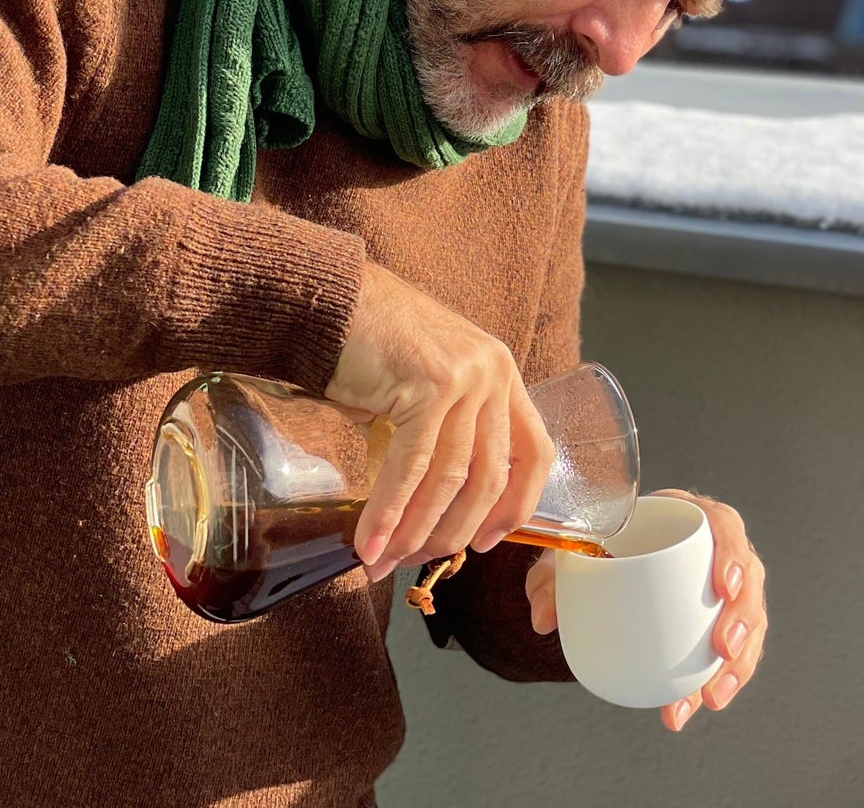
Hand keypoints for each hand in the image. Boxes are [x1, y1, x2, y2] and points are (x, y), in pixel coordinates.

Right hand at [326, 260, 554, 581]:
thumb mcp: (426, 385)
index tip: (489, 541)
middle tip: (417, 563)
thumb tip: (432, 512)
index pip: (534, 450)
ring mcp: (466, 377)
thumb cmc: (369, 344)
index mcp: (501, 372)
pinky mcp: (429, 385)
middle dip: (452, 531)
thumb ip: (443, 432)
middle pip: (489, 476)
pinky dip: (389, 512)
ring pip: (450, 478)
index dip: (517, 503)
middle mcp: (493, 372)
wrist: (328, 299)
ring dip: (415, 530)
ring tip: (385, 561)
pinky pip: (412, 467)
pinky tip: (370, 542)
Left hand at [523, 489, 766, 731]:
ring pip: (747, 622)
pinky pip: (732, 652)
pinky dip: (719, 680)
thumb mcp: (568, 556)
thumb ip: (550, 579)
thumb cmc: (594, 548)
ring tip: (711, 696)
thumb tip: (543, 618)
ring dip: (738, 662)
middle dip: (743, 618)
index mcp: (685, 517)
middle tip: (722, 649)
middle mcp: (712, 550)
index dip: (732, 554)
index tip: (724, 587)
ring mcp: (720, 589)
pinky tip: (698, 704)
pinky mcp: (716, 622)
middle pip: (748, 579)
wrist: (600, 567)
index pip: (724, 526)